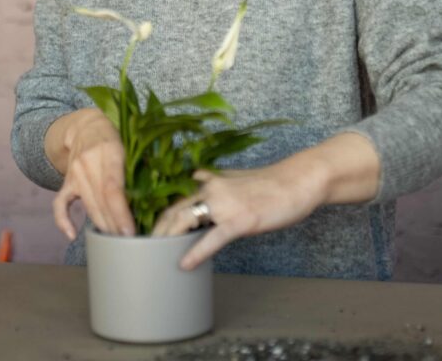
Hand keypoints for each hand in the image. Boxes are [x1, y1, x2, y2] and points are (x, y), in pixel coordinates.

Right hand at [49, 110, 135, 239]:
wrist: (86, 125)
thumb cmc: (116, 136)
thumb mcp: (131, 143)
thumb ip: (141, 167)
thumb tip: (156, 199)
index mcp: (109, 150)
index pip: (112, 189)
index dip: (120, 213)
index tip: (130, 232)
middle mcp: (88, 162)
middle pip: (100, 202)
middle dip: (115, 226)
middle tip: (129, 244)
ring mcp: (74, 172)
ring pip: (88, 205)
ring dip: (101, 226)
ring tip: (115, 243)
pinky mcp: (66, 180)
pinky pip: (60, 203)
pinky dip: (63, 221)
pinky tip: (72, 235)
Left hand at [151, 156, 330, 270]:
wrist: (298, 181)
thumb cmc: (270, 183)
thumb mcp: (236, 178)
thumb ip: (214, 182)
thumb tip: (196, 179)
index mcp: (209, 181)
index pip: (175, 199)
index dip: (158, 216)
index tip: (146, 231)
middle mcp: (211, 189)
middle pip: (173, 211)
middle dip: (155, 231)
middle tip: (143, 249)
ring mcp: (224, 204)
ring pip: (185, 222)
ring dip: (167, 240)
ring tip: (154, 257)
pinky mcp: (240, 219)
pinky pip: (212, 239)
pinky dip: (195, 253)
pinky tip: (185, 264)